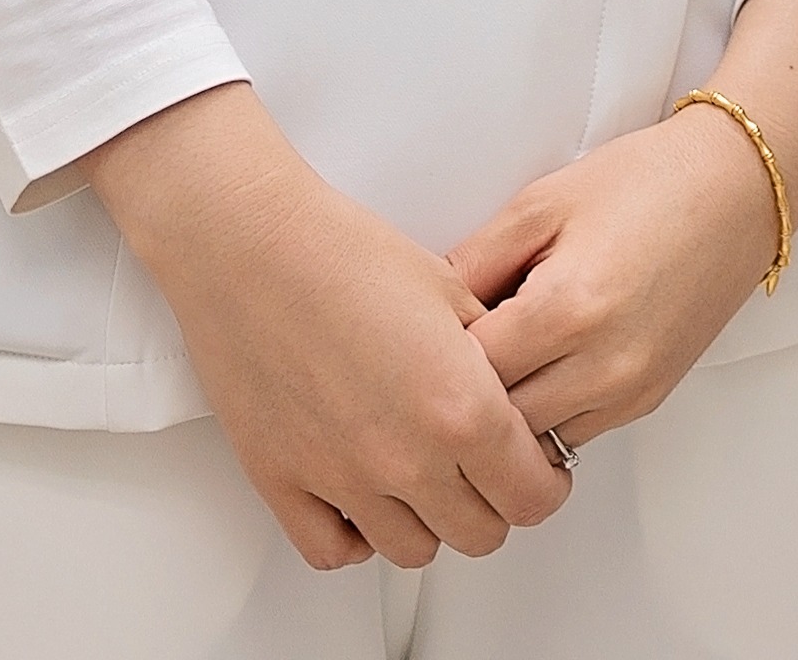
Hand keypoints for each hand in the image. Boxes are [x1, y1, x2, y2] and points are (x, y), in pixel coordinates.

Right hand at [86, 83, 571, 567]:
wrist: (252, 245)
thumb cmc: (343, 254)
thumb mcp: (456, 294)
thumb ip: (498, 359)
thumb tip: (517, 394)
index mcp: (462, 409)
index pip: (534, 498)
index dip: (545, 482)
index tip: (537, 467)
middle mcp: (405, 458)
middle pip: (480, 534)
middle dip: (494, 504)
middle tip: (485, 471)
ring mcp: (341, 478)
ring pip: (412, 550)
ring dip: (428, 521)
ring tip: (425, 481)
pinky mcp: (282, 481)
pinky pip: (331, 551)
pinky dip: (354, 537)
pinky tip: (362, 501)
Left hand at [445, 103, 789, 462]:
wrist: (737, 191)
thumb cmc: (646, 183)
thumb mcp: (540, 203)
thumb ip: (473, 261)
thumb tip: (423, 310)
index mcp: (567, 308)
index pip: (467, 372)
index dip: (433, 357)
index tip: (420, 338)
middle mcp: (603, 364)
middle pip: (495, 422)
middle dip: (462, 396)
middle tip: (442, 360)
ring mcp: (630, 390)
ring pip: (532, 443)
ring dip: (503, 416)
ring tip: (491, 366)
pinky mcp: (647, 399)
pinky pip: (573, 433)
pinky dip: (545, 415)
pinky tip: (536, 371)